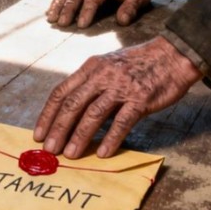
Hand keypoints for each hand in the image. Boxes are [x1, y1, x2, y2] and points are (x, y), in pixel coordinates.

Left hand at [33, 36, 201, 158]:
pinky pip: (122, 122)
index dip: (47, 114)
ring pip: (93, 114)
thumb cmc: (139, 63)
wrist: (172, 55)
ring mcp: (121, 87)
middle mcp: (102, 75)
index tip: (39, 133)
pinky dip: (110, 139)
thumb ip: (91, 84)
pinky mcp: (140, 99)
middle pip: (72, 104)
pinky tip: (102, 153)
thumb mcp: (109, 65)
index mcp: (91, 67)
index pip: (61, 92)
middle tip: (49, 150)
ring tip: (70, 154)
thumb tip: (72, 111)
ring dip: (79, 136)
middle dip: (58, 128)